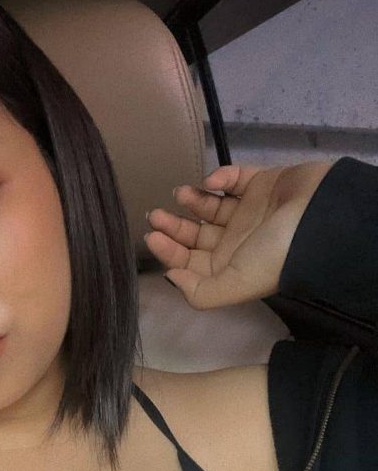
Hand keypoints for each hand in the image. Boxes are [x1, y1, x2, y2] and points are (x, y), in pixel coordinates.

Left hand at [144, 160, 334, 308]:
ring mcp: (248, 211)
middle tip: (156, 215)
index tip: (151, 236)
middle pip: (195, 234)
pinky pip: (233, 179)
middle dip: (173, 225)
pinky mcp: (260, 184)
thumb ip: (200, 292)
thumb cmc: (274, 254)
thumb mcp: (235, 285)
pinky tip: (213, 182)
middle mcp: (235, 241)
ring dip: (192, 200)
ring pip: (209, 206)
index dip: (168, 251)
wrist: (320, 217)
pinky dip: (219, 178)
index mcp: (228, 266)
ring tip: (181, 193)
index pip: (189, 261)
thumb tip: (171, 277)